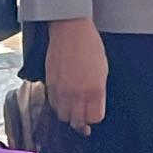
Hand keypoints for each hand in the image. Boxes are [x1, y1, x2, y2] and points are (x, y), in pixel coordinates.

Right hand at [44, 19, 109, 133]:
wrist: (70, 30)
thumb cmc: (89, 45)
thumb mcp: (103, 69)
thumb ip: (99, 91)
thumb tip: (95, 105)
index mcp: (95, 90)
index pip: (94, 118)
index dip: (95, 118)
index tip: (95, 115)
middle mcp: (77, 93)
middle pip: (77, 121)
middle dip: (82, 122)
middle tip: (84, 118)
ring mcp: (61, 90)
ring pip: (63, 116)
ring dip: (68, 115)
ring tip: (73, 109)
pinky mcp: (49, 84)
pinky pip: (52, 104)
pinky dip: (58, 105)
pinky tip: (63, 99)